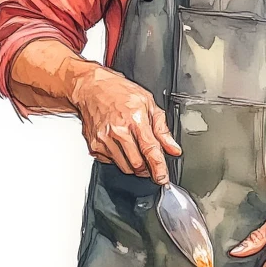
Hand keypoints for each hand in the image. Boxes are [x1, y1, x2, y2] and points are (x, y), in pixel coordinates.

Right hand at [69, 63, 180, 183]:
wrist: (92, 88)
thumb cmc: (120, 92)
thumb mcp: (148, 104)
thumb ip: (162, 129)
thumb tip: (173, 149)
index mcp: (135, 119)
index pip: (150, 150)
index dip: (159, 168)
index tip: (163, 178)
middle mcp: (118, 131)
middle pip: (137, 164)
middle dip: (147, 169)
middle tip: (151, 164)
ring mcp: (104, 139)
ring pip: (124, 167)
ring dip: (134, 166)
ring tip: (135, 150)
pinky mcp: (94, 146)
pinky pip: (111, 162)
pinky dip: (119, 159)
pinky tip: (120, 144)